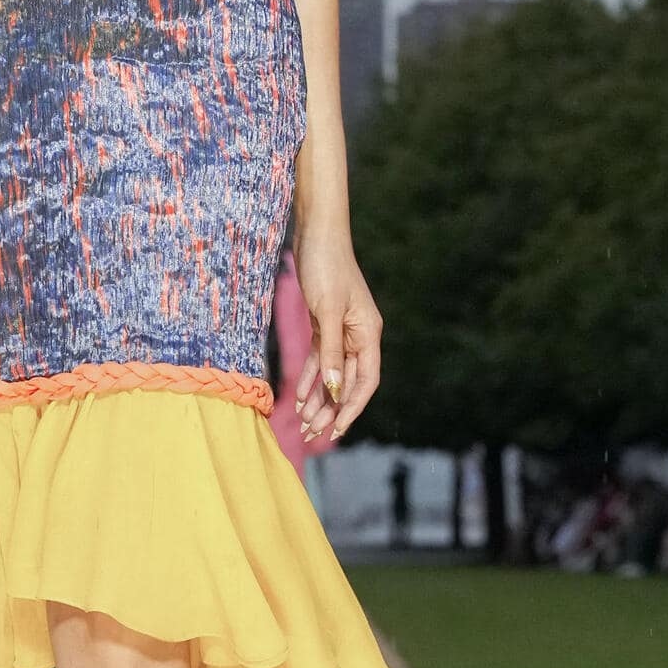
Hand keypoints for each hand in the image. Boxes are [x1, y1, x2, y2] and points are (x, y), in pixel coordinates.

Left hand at [290, 230, 381, 443]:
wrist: (316, 233)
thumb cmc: (325, 266)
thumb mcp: (325, 311)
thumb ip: (330, 352)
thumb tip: (332, 390)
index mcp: (368, 333)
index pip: (365, 381)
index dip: (351, 408)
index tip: (336, 431)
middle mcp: (359, 335)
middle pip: (347, 381)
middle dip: (330, 410)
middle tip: (311, 434)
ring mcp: (343, 330)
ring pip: (332, 373)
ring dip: (319, 398)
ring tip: (302, 422)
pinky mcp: (325, 323)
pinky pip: (319, 357)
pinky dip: (310, 376)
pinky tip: (299, 396)